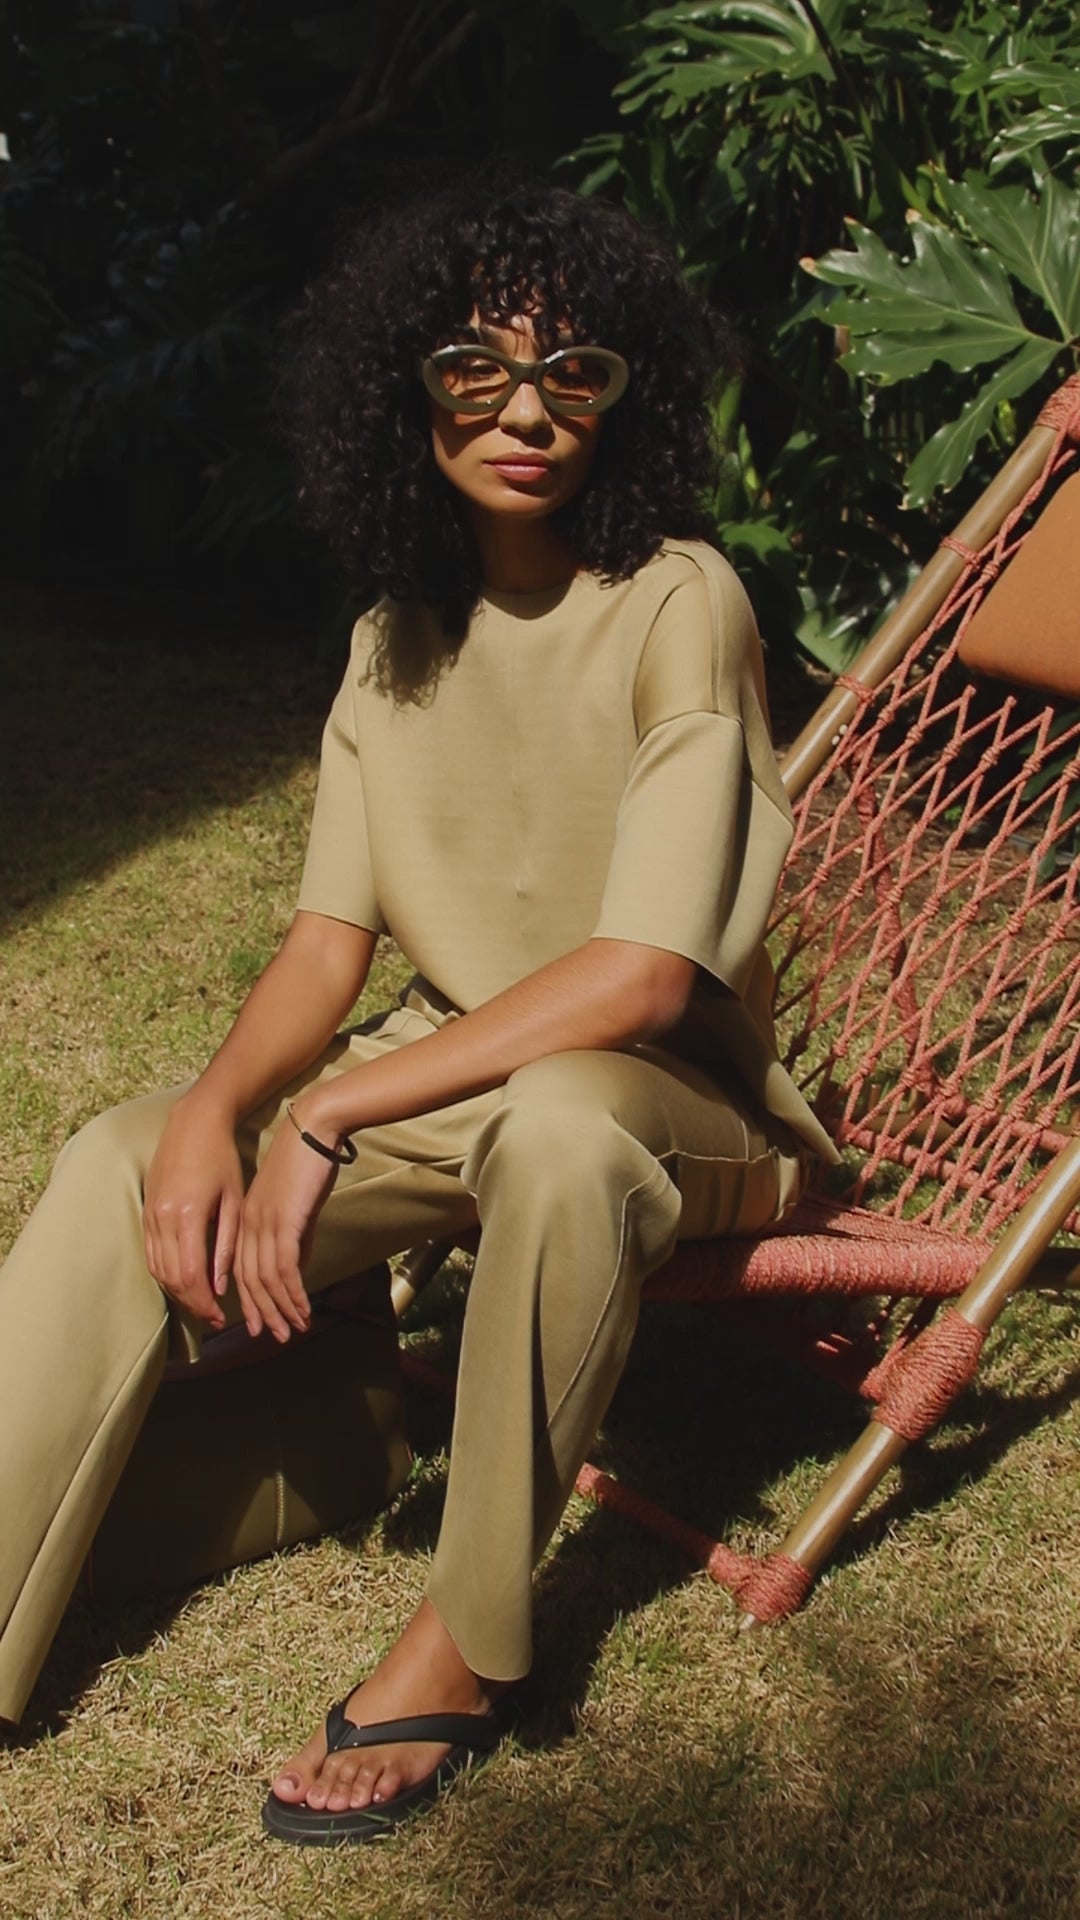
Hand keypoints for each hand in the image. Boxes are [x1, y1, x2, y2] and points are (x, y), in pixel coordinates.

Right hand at [143, 1093, 244, 1329]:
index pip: (190, 1275)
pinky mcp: (146, 1212)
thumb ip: (227, 1245)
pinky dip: (165, 1274)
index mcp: (187, 1216)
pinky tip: (183, 1282)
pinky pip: (151, 1254)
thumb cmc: (222, 1160)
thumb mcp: (234, 1201)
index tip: (221, 1317)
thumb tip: (220, 1286)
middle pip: (171, 1278)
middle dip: (192, 1304)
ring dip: (178, 1292)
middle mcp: (162, 1219)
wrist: (193, 1124)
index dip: (204, 1302)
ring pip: (158, 1270)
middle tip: (214, 1319)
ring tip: (201, 1304)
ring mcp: (150, 1215)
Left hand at [233, 1106, 338, 1340]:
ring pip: (265, 1280)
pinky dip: (293, 1295)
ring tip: (293, 1330)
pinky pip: (284, 1270)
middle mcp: (248, 1223)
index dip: (250, 1299)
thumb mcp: (297, 1203)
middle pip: (248, 1280)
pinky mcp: (283, 1222)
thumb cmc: (308, 1159)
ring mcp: (263, 1223)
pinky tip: (303, 1310)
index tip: (261, 1323)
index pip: (241, 1268)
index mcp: (246, 1218)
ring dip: (280, 1309)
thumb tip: (297, 1267)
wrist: (315, 1128)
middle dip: (263, 1312)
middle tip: (277, 1336)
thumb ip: (295, 1235)